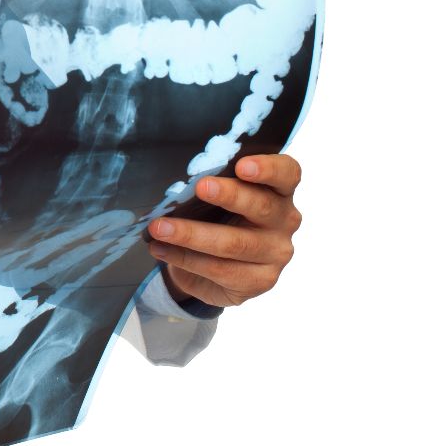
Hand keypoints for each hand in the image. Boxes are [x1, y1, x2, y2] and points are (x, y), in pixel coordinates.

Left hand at [147, 153, 302, 308]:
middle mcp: (284, 220)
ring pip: (234, 243)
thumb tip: (175, 176)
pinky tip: (161, 250)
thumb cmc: (217, 214)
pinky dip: (184, 258)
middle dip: (229, 195)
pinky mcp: (260, 281)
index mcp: (279, 189)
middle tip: (200, 187)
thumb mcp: (217, 195)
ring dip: (191, 234)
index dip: (268, 168)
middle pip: (261, 205)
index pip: (286, 173)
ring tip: (159, 228)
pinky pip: (219, 269)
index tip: (242, 165)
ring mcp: (276, 253)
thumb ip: (212, 182)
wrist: (214, 264)